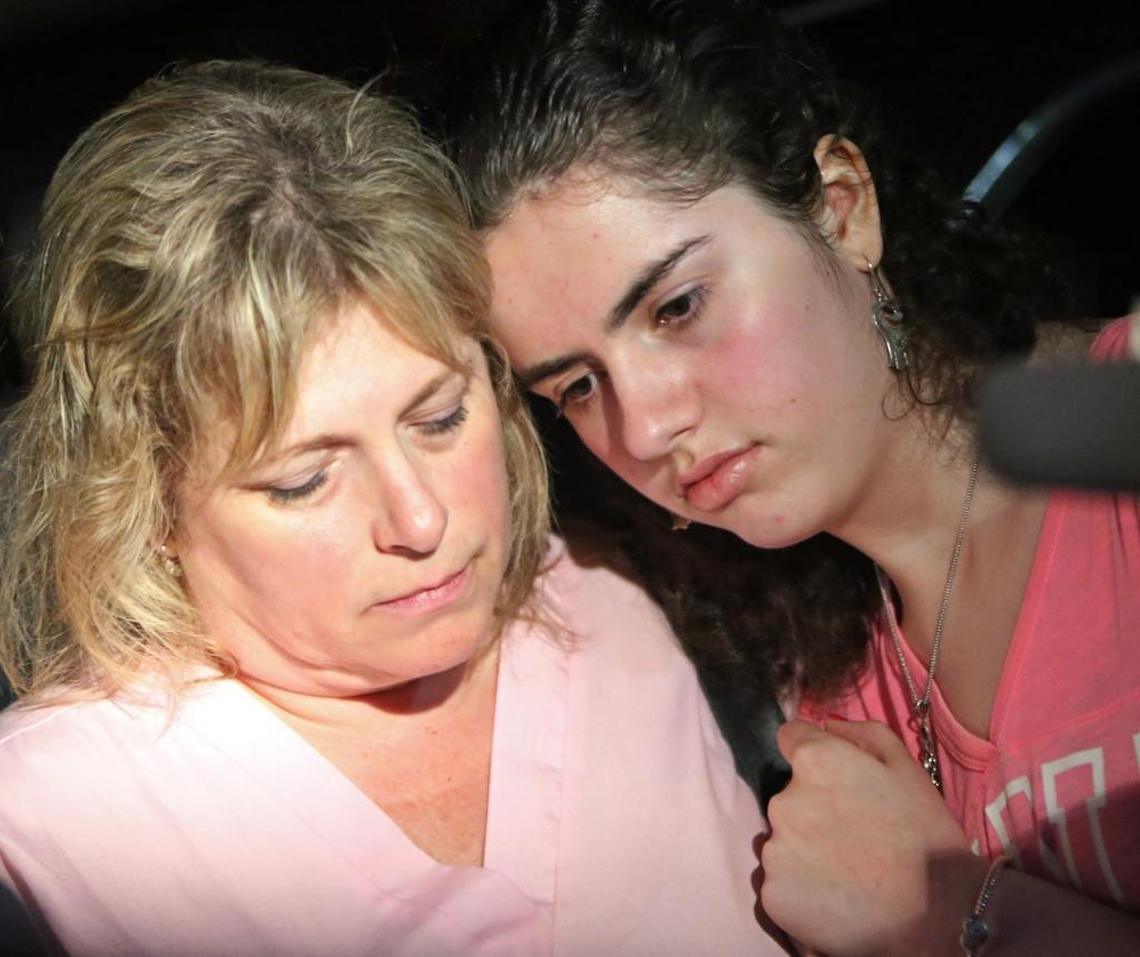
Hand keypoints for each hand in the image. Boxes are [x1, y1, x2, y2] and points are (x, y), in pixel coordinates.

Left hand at [758, 718, 986, 956]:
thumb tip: (826, 725)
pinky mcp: (773, 895)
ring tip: (847, 872)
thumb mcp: (906, 767)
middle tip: (852, 836)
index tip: (834, 782)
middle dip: (812, 809)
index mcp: (813, 761)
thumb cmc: (926, 835)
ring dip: (804, 851)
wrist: (938, 914)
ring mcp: (774, 850)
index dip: (814, 758)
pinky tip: (836, 898)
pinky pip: (781, 883)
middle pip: (788, 796)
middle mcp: (783, 801)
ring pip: (782, 841)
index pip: (789, 739)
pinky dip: (801, 889)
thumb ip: (861, 733)